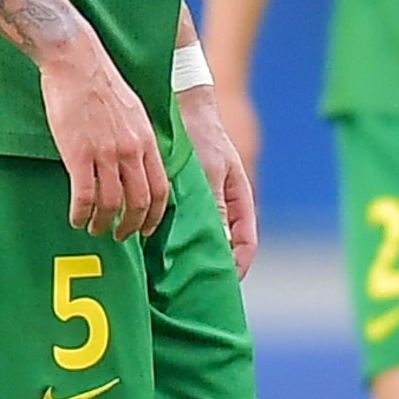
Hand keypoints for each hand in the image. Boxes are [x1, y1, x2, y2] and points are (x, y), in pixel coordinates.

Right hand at [38, 32, 167, 239]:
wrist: (76, 60)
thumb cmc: (101, 83)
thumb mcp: (134, 111)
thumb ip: (138, 139)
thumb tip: (138, 162)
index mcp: (146, 141)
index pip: (161, 189)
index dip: (155, 216)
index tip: (145, 228)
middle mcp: (131, 150)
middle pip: (140, 202)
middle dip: (131, 226)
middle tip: (120, 236)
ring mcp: (105, 153)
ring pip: (112, 203)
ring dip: (104, 223)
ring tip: (95, 229)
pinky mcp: (78, 153)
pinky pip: (84, 195)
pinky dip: (80, 213)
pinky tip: (75, 218)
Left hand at [180, 86, 258, 279]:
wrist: (182, 107)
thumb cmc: (202, 137)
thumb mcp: (211, 173)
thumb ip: (216, 206)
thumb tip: (222, 244)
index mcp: (240, 200)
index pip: (246, 243)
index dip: (238, 267)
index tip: (223, 285)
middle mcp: (224, 205)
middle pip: (223, 245)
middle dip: (211, 267)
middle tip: (193, 290)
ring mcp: (204, 201)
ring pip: (200, 237)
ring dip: (189, 255)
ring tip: (171, 277)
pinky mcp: (183, 197)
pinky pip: (180, 223)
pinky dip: (171, 238)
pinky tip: (153, 250)